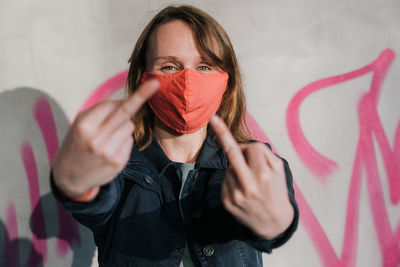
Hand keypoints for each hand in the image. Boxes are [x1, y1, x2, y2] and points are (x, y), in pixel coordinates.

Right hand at [52, 80, 159, 199]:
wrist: (69, 177)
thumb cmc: (76, 144)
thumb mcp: (80, 125)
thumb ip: (100, 112)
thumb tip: (126, 102)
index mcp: (84, 125)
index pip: (111, 104)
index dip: (127, 97)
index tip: (149, 84)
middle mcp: (97, 138)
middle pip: (125, 112)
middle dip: (141, 96)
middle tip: (155, 83)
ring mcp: (109, 151)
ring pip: (129, 126)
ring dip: (122, 126)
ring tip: (107, 138)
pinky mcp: (119, 162)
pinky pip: (130, 140)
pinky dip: (123, 140)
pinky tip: (110, 149)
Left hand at [209, 115, 293, 238]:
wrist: (273, 223)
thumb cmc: (276, 190)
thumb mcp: (279, 170)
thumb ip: (263, 154)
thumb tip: (239, 145)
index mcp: (264, 175)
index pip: (252, 148)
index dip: (251, 147)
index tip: (235, 135)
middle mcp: (249, 185)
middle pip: (232, 153)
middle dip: (222, 133)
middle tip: (212, 118)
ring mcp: (236, 194)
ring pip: (229, 167)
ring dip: (236, 168)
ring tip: (249, 181)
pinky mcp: (227, 202)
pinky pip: (225, 180)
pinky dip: (231, 180)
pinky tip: (242, 190)